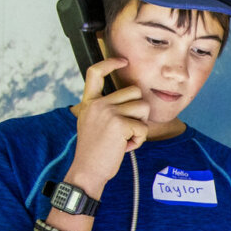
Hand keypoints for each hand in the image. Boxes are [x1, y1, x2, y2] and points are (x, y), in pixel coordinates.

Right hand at [68, 56, 148, 186]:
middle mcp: (98, 104)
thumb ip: (104, 109)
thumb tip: (129, 98)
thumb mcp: (92, 123)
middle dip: (138, 111)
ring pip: (143, 108)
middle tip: (126, 129)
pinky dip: (139, 140)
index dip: (110, 63)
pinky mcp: (119, 125)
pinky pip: (143, 128)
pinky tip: (124, 147)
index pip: (95, 72)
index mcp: (89, 102)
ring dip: (140, 126)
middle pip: (135, 91)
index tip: (123, 60)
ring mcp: (108, 112)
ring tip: (125, 139)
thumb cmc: (94, 151)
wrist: (88, 170)